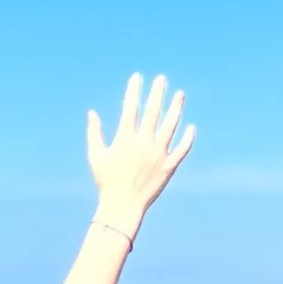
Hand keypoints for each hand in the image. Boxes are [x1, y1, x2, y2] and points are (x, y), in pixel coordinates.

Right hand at [86, 74, 195, 234]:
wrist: (122, 206)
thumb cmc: (106, 181)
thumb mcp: (95, 156)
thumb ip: (94, 133)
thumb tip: (91, 112)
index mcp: (125, 139)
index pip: (130, 108)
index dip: (134, 91)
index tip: (137, 77)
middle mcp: (144, 144)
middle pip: (153, 112)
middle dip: (157, 93)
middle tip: (162, 78)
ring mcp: (158, 155)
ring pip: (171, 126)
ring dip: (176, 108)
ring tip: (180, 94)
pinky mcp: (169, 167)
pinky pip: (182, 150)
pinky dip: (187, 138)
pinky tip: (191, 126)